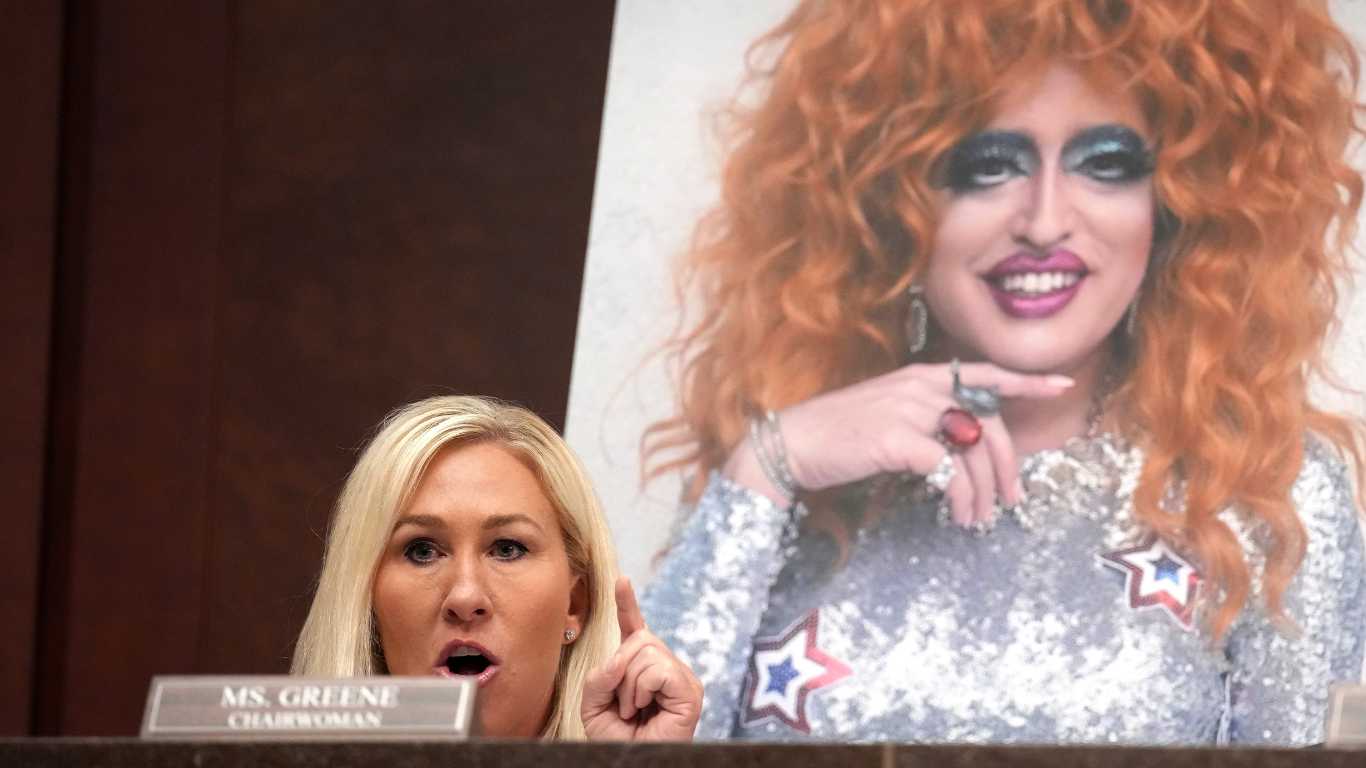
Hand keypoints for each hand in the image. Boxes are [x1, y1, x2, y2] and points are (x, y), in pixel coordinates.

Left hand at [581, 577, 703, 740]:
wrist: (628, 763)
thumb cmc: (615, 739)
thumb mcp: (593, 704)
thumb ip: (600, 675)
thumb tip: (621, 657)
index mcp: (642, 668)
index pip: (635, 629)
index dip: (627, 604)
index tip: (621, 580)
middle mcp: (666, 668)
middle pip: (640, 639)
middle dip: (620, 672)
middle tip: (624, 705)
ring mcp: (681, 678)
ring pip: (647, 652)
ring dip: (629, 686)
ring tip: (635, 711)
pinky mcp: (690, 691)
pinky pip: (658, 669)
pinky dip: (642, 689)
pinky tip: (646, 709)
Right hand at [725, 362, 1072, 527]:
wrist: (793, 443)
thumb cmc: (837, 435)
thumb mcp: (887, 413)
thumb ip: (926, 418)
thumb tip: (962, 445)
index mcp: (921, 377)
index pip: (984, 373)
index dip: (1025, 380)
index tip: (1058, 384)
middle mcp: (920, 387)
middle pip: (989, 423)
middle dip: (1007, 467)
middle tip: (1010, 500)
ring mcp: (910, 410)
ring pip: (973, 451)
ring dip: (982, 492)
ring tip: (976, 518)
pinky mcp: (898, 438)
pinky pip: (949, 470)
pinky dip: (959, 496)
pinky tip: (954, 513)